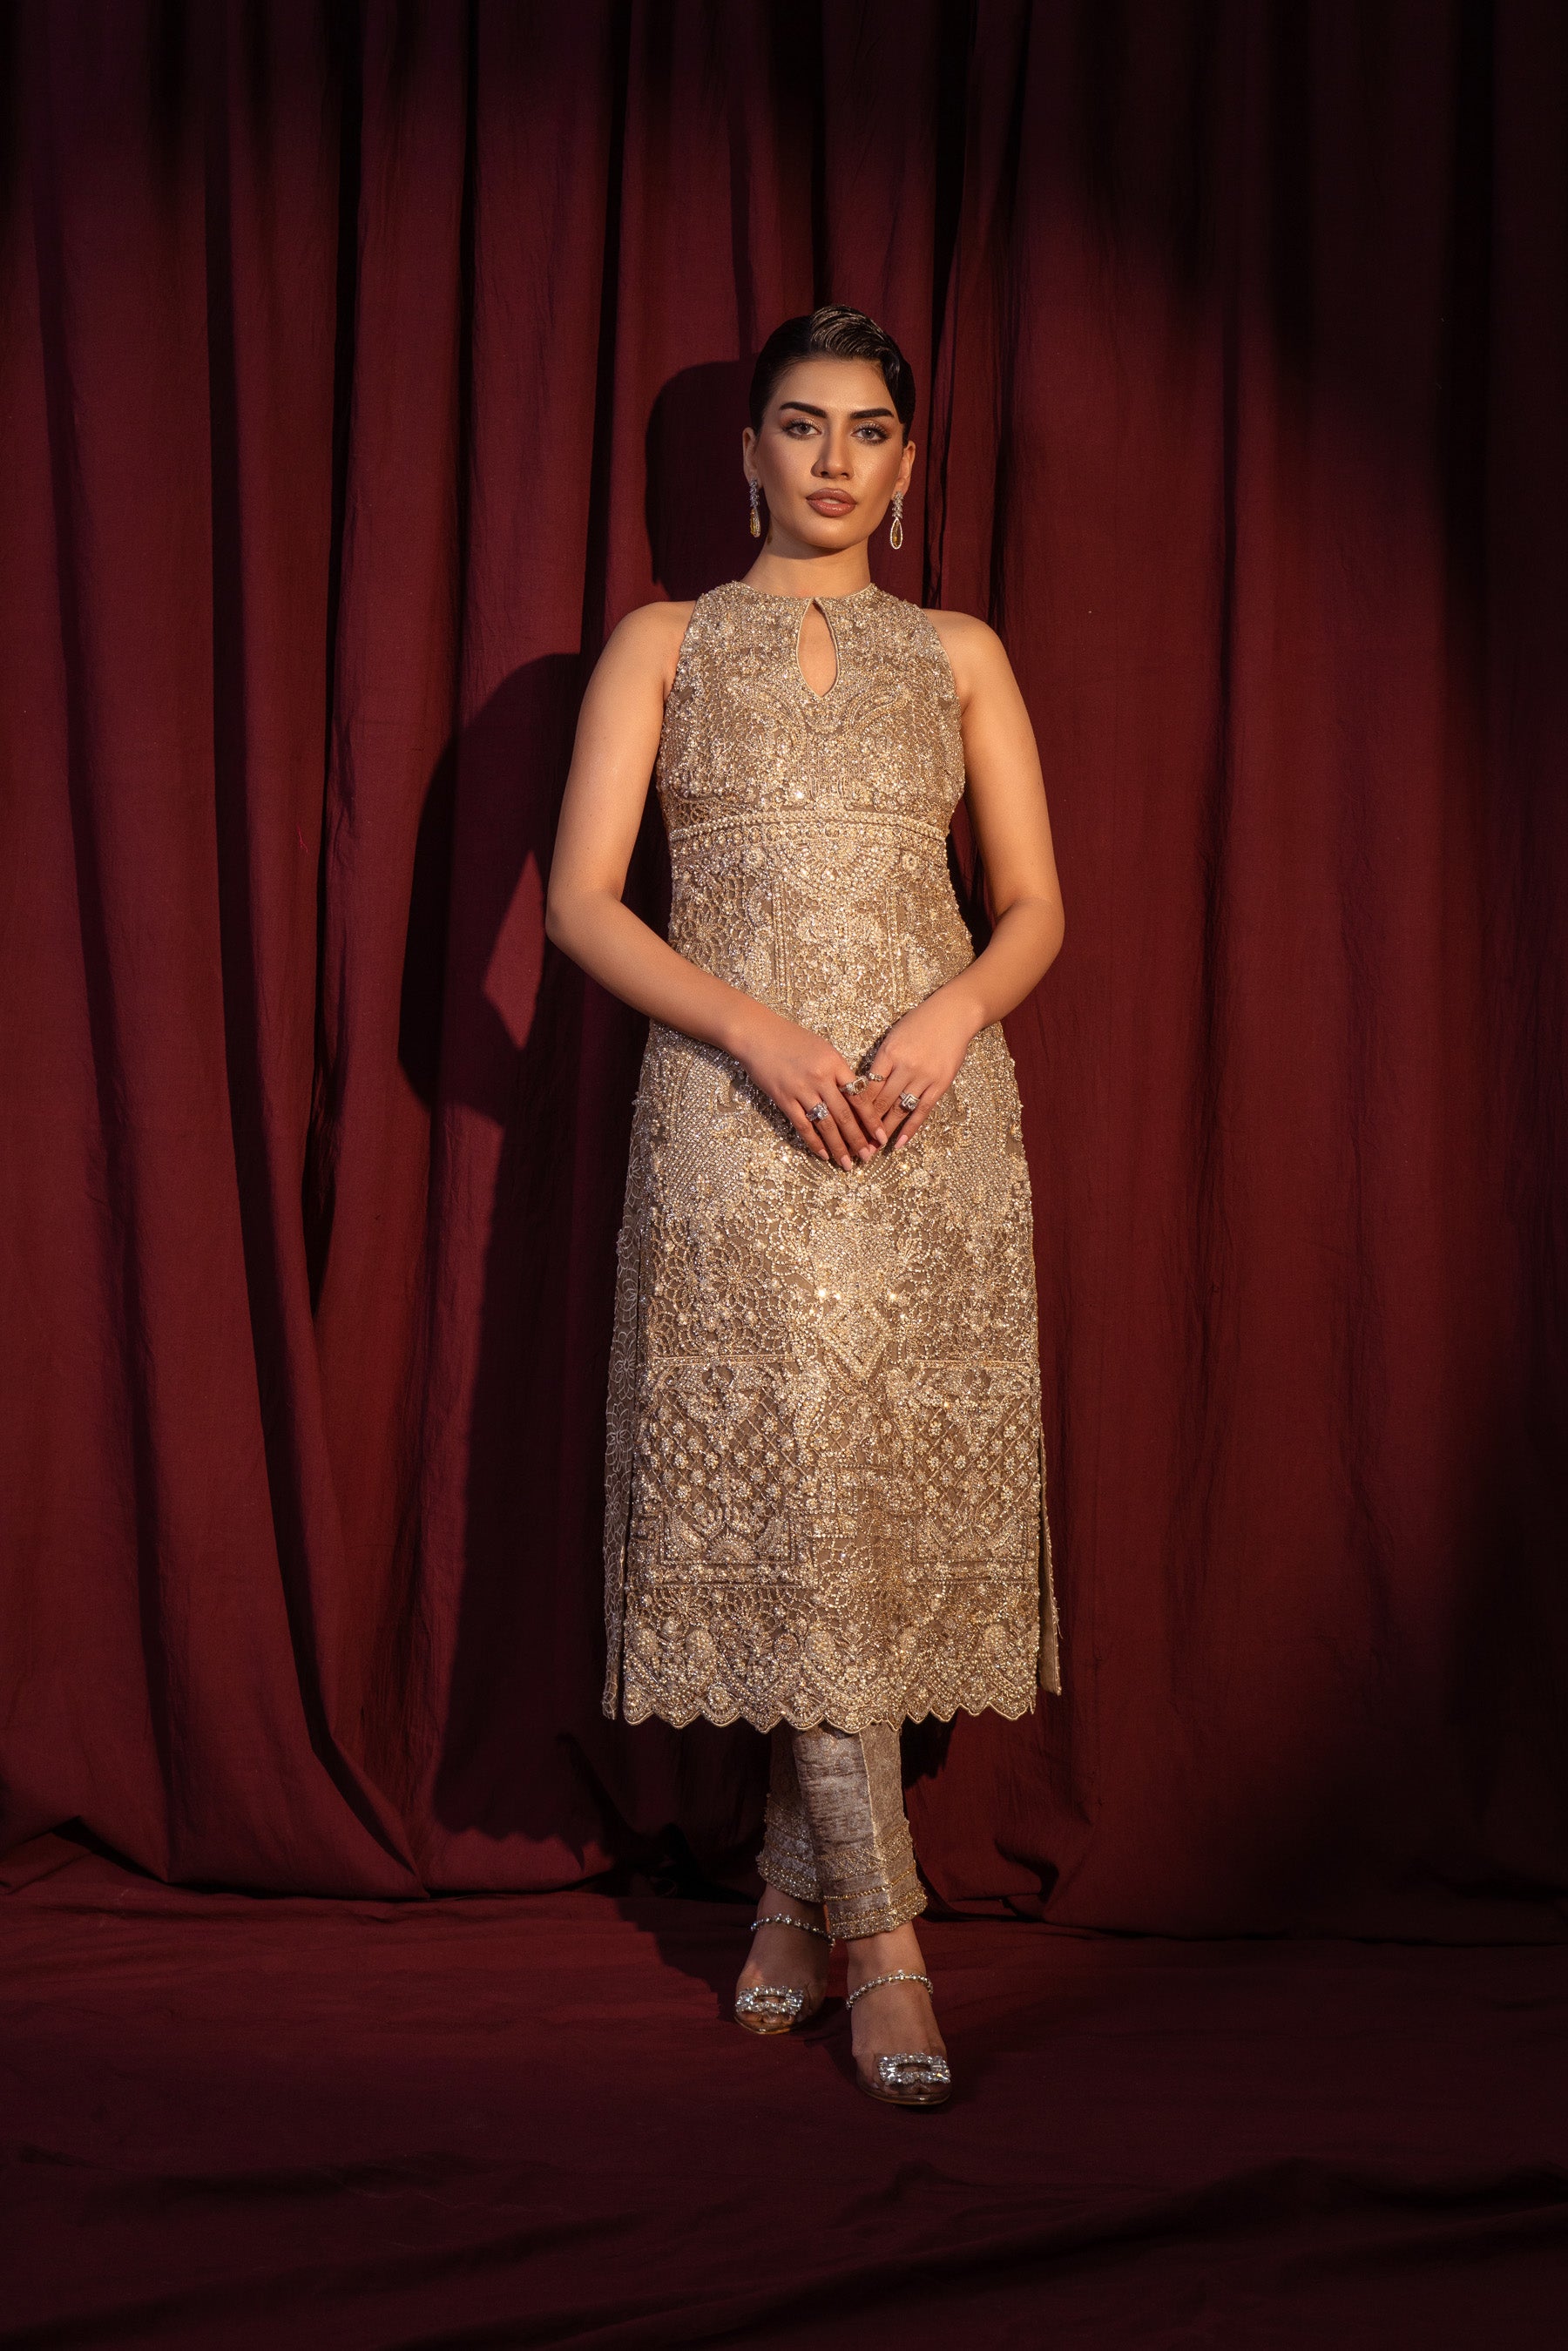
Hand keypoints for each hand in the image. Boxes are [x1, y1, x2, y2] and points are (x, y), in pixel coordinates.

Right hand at [731, 1008, 886, 1169]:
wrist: (758, 1035)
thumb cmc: (792, 1039)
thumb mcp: (823, 1049)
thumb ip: (839, 1072)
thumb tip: (854, 1098)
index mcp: (835, 1063)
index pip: (859, 1097)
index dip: (872, 1120)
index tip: (881, 1136)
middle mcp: (821, 1078)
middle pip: (845, 1115)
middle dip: (858, 1139)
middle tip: (867, 1157)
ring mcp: (801, 1089)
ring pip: (825, 1125)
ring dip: (838, 1147)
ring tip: (847, 1163)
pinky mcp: (784, 1099)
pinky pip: (803, 1126)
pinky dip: (814, 1142)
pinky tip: (824, 1154)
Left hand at [867, 987, 982, 1147]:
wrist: (953, 1015)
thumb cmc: (919, 1023)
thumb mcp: (893, 1037)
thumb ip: (881, 1062)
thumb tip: (865, 1088)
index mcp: (888, 1053)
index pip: (867, 1087)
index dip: (855, 1108)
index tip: (846, 1124)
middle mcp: (905, 1066)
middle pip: (880, 1102)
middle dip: (866, 1126)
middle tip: (855, 1144)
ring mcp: (924, 1076)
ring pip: (899, 1109)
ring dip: (884, 1132)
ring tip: (873, 1149)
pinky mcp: (940, 1084)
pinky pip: (922, 1111)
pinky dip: (910, 1129)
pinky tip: (899, 1144)